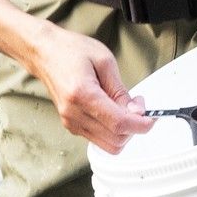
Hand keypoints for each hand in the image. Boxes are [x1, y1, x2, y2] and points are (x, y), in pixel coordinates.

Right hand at [28, 23, 152, 150]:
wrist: (44, 53)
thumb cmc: (70, 51)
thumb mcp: (104, 61)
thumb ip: (121, 91)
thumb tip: (136, 111)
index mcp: (82, 95)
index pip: (119, 123)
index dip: (141, 124)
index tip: (152, 118)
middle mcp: (73, 114)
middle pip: (115, 139)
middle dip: (134, 127)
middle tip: (138, 106)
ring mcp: (71, 122)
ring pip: (108, 145)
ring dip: (124, 132)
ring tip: (125, 108)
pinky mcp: (71, 125)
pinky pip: (99, 139)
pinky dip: (112, 131)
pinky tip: (113, 112)